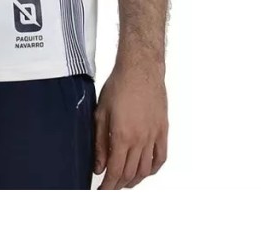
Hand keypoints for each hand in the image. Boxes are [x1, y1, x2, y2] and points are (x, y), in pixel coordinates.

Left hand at [94, 62, 167, 188]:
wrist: (140, 70)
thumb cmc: (119, 85)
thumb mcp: (101, 113)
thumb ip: (100, 142)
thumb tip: (98, 165)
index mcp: (122, 135)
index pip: (115, 171)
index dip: (108, 185)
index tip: (102, 190)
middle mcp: (140, 139)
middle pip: (130, 173)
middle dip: (119, 184)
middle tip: (111, 187)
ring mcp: (153, 136)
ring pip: (146, 169)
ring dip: (135, 180)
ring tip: (125, 182)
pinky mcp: (163, 131)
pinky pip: (160, 157)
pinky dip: (153, 169)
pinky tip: (145, 171)